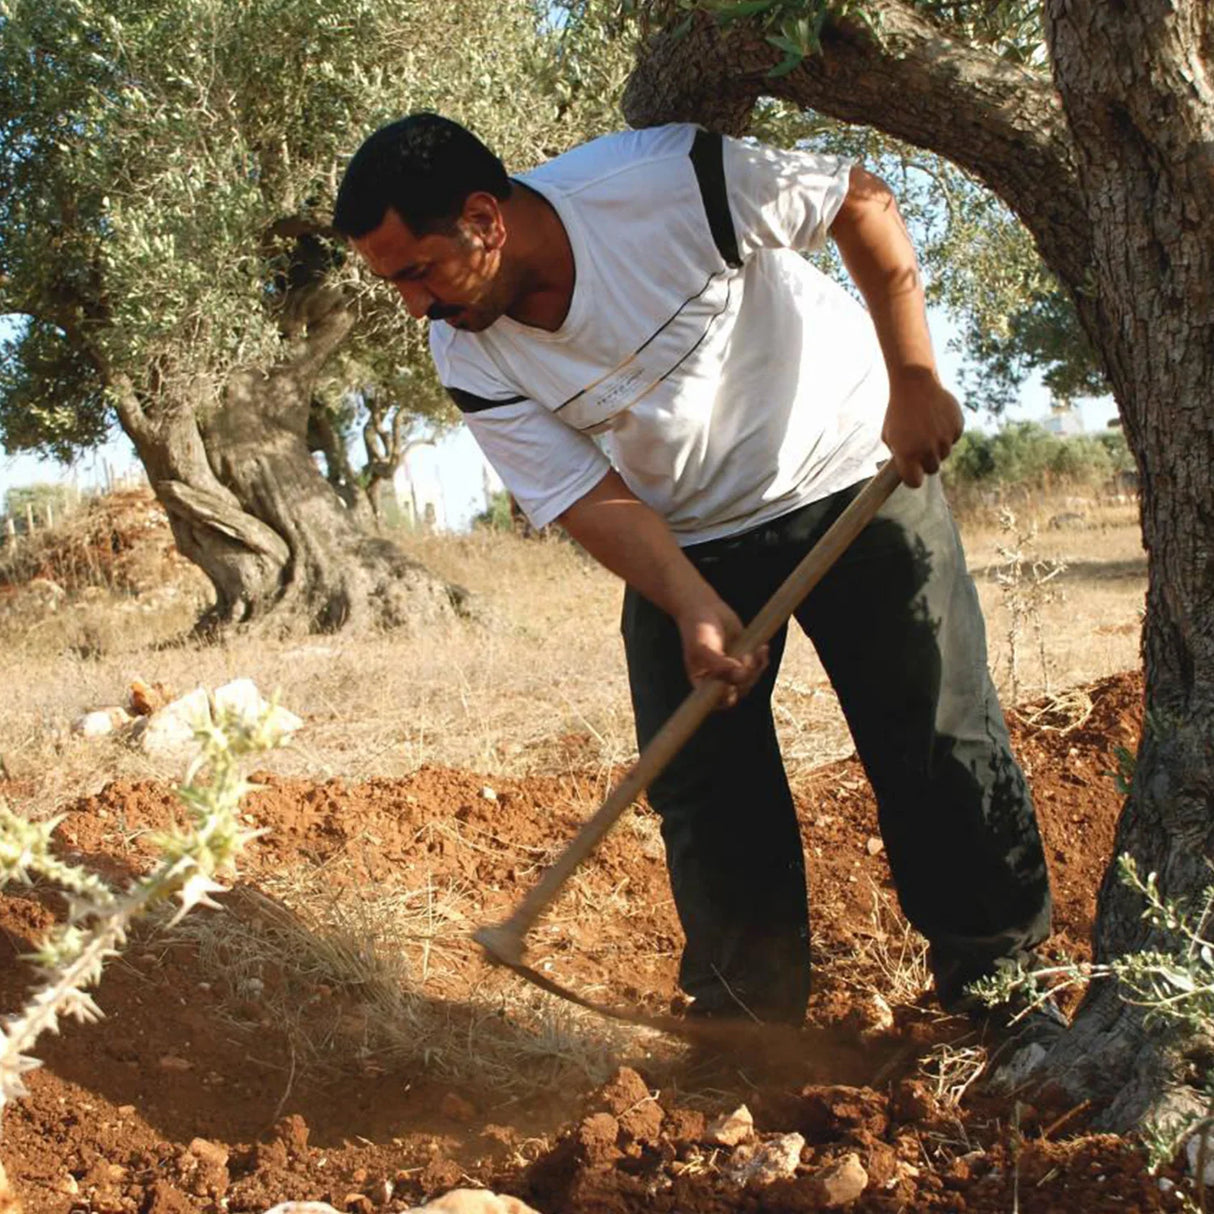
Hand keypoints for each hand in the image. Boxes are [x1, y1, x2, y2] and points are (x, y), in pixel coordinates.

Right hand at [676, 596, 768, 708]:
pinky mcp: (744, 658)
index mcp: (702, 682)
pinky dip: (763, 660)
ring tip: (755, 651)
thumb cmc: (698, 629)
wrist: (705, 607)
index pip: (717, 702)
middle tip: (746, 658)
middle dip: (746, 678)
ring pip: (751, 680)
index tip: (732, 686)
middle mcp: (718, 679)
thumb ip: (719, 664)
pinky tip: (762, 648)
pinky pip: (759, 667)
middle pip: (738, 691)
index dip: (727, 698)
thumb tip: (740, 675)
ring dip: (757, 668)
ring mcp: (732, 669)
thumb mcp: (704, 647)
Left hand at [880, 369, 964, 487]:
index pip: (914, 482)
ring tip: (927, 428)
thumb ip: (899, 455)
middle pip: (932, 469)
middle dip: (926, 461)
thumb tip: (907, 470)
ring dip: (937, 446)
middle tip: (919, 446)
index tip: (912, 473)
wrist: (914, 384)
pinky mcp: (957, 427)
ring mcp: (944, 438)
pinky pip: (954, 438)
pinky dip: (948, 432)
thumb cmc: (898, 412)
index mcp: (907, 454)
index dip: (913, 478)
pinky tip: (937, 419)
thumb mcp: (889, 435)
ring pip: (944, 454)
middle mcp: (927, 449)